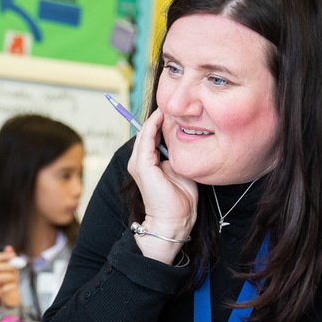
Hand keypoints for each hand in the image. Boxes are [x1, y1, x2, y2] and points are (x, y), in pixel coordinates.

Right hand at [0, 246, 20, 307]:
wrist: (12, 295)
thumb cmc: (12, 279)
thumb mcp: (13, 267)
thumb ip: (10, 258)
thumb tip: (9, 247)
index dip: (2, 256)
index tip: (13, 255)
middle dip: (8, 266)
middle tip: (16, 268)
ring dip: (10, 276)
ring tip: (15, 278)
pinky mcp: (0, 293)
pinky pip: (4, 288)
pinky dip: (11, 286)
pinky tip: (14, 286)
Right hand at [127, 111, 196, 237]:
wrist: (174, 220)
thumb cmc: (180, 200)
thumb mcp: (180, 170)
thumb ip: (178, 156)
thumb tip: (182, 139)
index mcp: (147, 164)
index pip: (151, 137)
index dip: (161, 123)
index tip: (174, 109)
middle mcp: (139, 162)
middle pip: (146, 132)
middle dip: (157, 117)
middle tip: (170, 101)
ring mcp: (139, 164)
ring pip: (145, 133)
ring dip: (154, 118)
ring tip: (166, 105)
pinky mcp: (143, 166)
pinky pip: (146, 139)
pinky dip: (152, 126)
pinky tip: (161, 116)